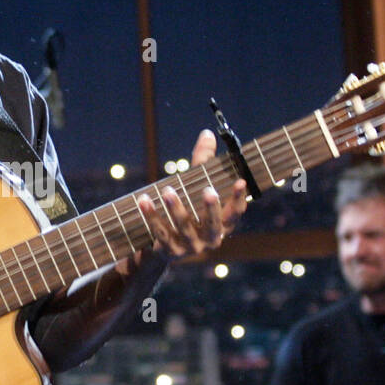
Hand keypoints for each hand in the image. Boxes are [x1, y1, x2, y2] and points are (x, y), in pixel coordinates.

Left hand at [136, 129, 247, 261]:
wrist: (166, 248)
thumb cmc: (189, 210)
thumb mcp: (197, 186)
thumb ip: (203, 162)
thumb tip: (207, 133)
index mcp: (223, 225)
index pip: (235, 213)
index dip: (239, 198)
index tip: (240, 181)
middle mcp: (211, 239)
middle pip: (213, 225)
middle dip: (211, 208)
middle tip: (208, 191)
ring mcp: (191, 247)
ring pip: (184, 227)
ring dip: (176, 208)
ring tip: (168, 189)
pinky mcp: (170, 251)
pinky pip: (160, 232)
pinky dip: (152, 215)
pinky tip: (144, 200)